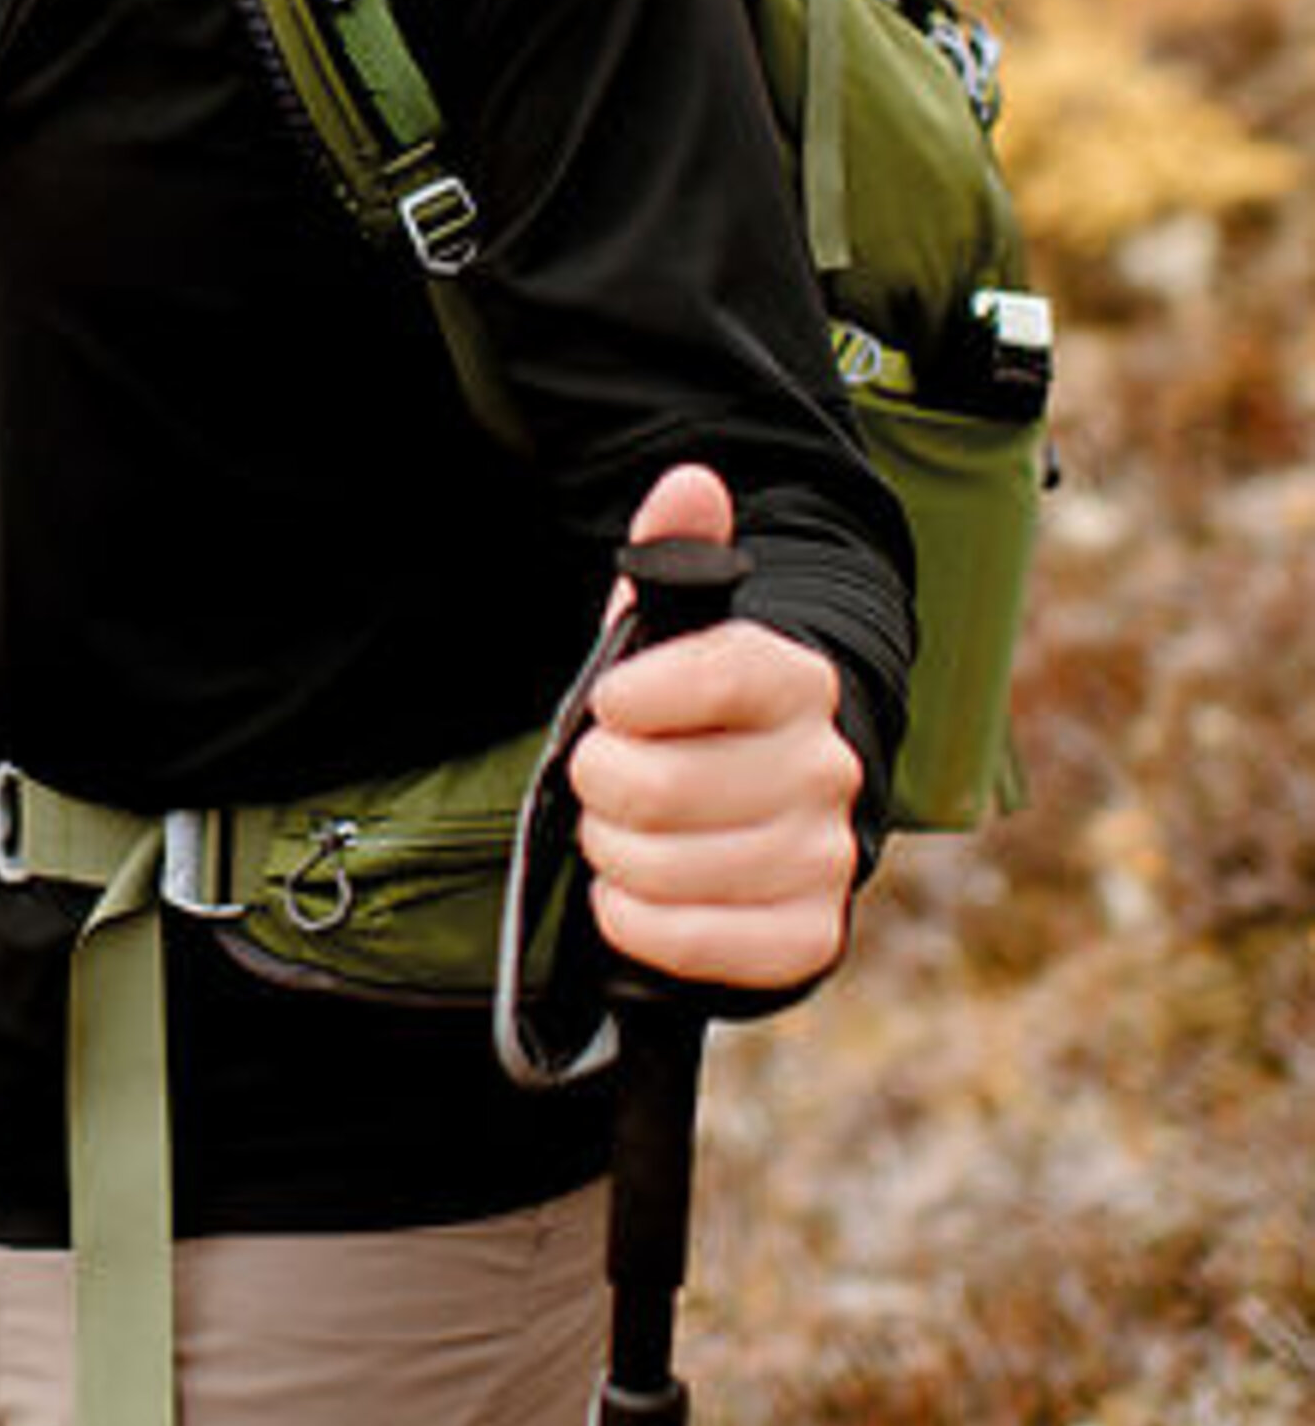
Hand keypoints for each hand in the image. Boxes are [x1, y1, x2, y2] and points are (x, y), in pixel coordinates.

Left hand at [569, 463, 859, 991]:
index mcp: (797, 678)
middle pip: (656, 787)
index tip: (614, 703)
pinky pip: (688, 942)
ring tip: (628, 829)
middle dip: (600, 783)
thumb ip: (676, 550)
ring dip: (613, 851)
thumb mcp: (676, 628)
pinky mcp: (808, 935)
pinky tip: (640, 890)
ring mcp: (824, 856)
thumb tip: (691, 483)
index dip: (631, 698)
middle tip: (609, 776)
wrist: (765, 811)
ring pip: (660, 867)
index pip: (709, 677)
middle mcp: (826, 766)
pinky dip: (636, 919)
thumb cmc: (697, 713)